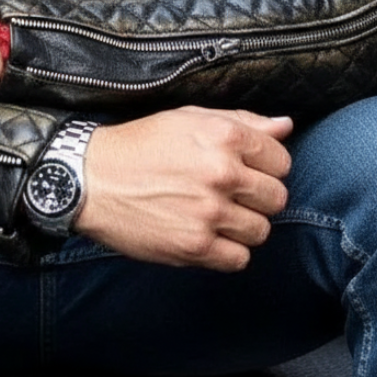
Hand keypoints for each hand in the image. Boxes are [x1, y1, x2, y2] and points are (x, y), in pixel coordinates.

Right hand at [74, 106, 291, 270]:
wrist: (91, 179)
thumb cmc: (139, 145)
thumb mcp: (187, 118)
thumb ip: (241, 121)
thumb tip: (285, 126)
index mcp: (223, 136)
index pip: (280, 160)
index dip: (266, 166)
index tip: (248, 170)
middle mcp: (222, 173)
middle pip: (276, 197)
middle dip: (258, 197)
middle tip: (231, 194)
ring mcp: (209, 212)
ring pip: (261, 230)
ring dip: (243, 225)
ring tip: (216, 215)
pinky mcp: (194, 246)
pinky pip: (239, 259)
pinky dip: (228, 251)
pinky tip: (208, 235)